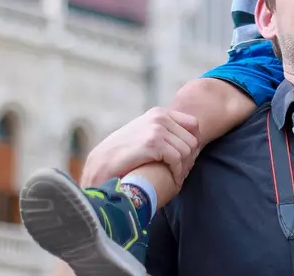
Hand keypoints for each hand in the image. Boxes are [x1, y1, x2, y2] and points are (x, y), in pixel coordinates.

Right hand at [81, 108, 200, 187]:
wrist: (99, 165)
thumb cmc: (122, 155)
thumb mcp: (144, 135)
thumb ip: (162, 133)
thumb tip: (188, 143)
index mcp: (159, 113)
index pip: (193, 125)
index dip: (192, 144)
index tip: (185, 160)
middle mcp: (159, 117)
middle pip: (192, 139)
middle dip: (190, 159)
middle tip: (181, 173)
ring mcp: (156, 128)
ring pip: (187, 150)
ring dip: (184, 168)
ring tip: (177, 178)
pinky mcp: (153, 143)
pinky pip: (178, 158)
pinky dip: (178, 172)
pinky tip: (173, 181)